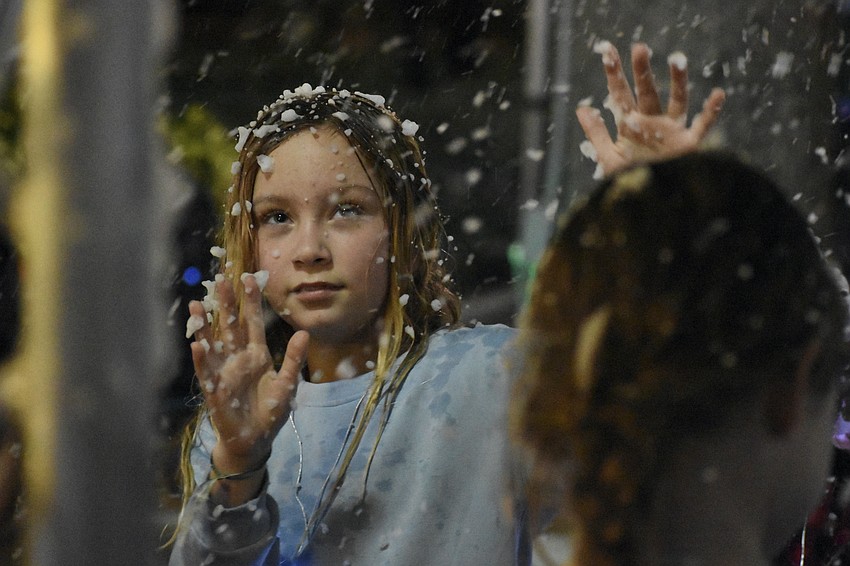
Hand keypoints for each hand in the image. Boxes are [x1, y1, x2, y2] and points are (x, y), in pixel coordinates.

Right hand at [188, 274, 308, 476]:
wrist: (255, 440)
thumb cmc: (270, 411)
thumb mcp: (288, 384)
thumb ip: (294, 359)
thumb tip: (304, 333)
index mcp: (257, 355)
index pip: (253, 322)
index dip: (251, 301)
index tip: (249, 277)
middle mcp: (238, 359)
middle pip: (231, 326)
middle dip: (226, 304)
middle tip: (221, 279)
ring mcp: (224, 372)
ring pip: (213, 343)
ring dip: (205, 325)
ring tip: (198, 304)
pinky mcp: (214, 390)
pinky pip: (207, 372)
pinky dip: (202, 359)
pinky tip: (197, 344)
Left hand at [577, 41, 725, 176]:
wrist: (649, 206)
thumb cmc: (628, 183)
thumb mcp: (608, 159)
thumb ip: (596, 134)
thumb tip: (581, 108)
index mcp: (631, 126)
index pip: (621, 95)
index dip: (614, 75)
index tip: (607, 53)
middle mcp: (652, 124)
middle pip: (647, 92)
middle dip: (642, 71)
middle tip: (638, 48)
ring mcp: (671, 132)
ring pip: (676, 101)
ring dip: (678, 81)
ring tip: (677, 59)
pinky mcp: (688, 146)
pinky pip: (702, 126)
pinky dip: (711, 112)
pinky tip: (718, 94)